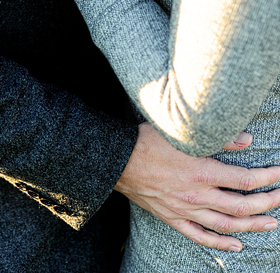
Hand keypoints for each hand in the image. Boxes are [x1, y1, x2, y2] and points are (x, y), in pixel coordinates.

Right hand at [115, 123, 279, 251]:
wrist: (115, 159)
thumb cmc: (145, 141)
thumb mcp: (180, 133)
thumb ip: (217, 138)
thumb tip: (247, 140)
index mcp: (201, 171)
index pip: (246, 180)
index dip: (268, 177)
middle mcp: (197, 194)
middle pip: (242, 206)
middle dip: (268, 202)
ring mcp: (185, 209)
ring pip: (226, 224)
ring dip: (253, 225)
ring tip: (271, 223)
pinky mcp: (172, 217)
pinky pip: (200, 236)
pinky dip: (220, 243)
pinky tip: (237, 244)